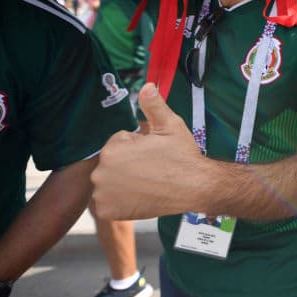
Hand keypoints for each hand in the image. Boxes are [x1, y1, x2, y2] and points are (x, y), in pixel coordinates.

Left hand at [91, 84, 204, 218]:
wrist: (195, 187)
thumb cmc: (182, 156)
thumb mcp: (170, 125)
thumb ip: (153, 105)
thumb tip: (147, 86)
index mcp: (112, 150)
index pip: (118, 143)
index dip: (137, 146)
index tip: (153, 153)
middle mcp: (101, 173)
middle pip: (112, 162)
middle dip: (127, 163)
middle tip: (152, 168)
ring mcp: (103, 194)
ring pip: (109, 182)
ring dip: (122, 182)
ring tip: (147, 183)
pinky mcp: (108, 211)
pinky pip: (108, 202)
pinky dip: (119, 201)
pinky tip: (139, 196)